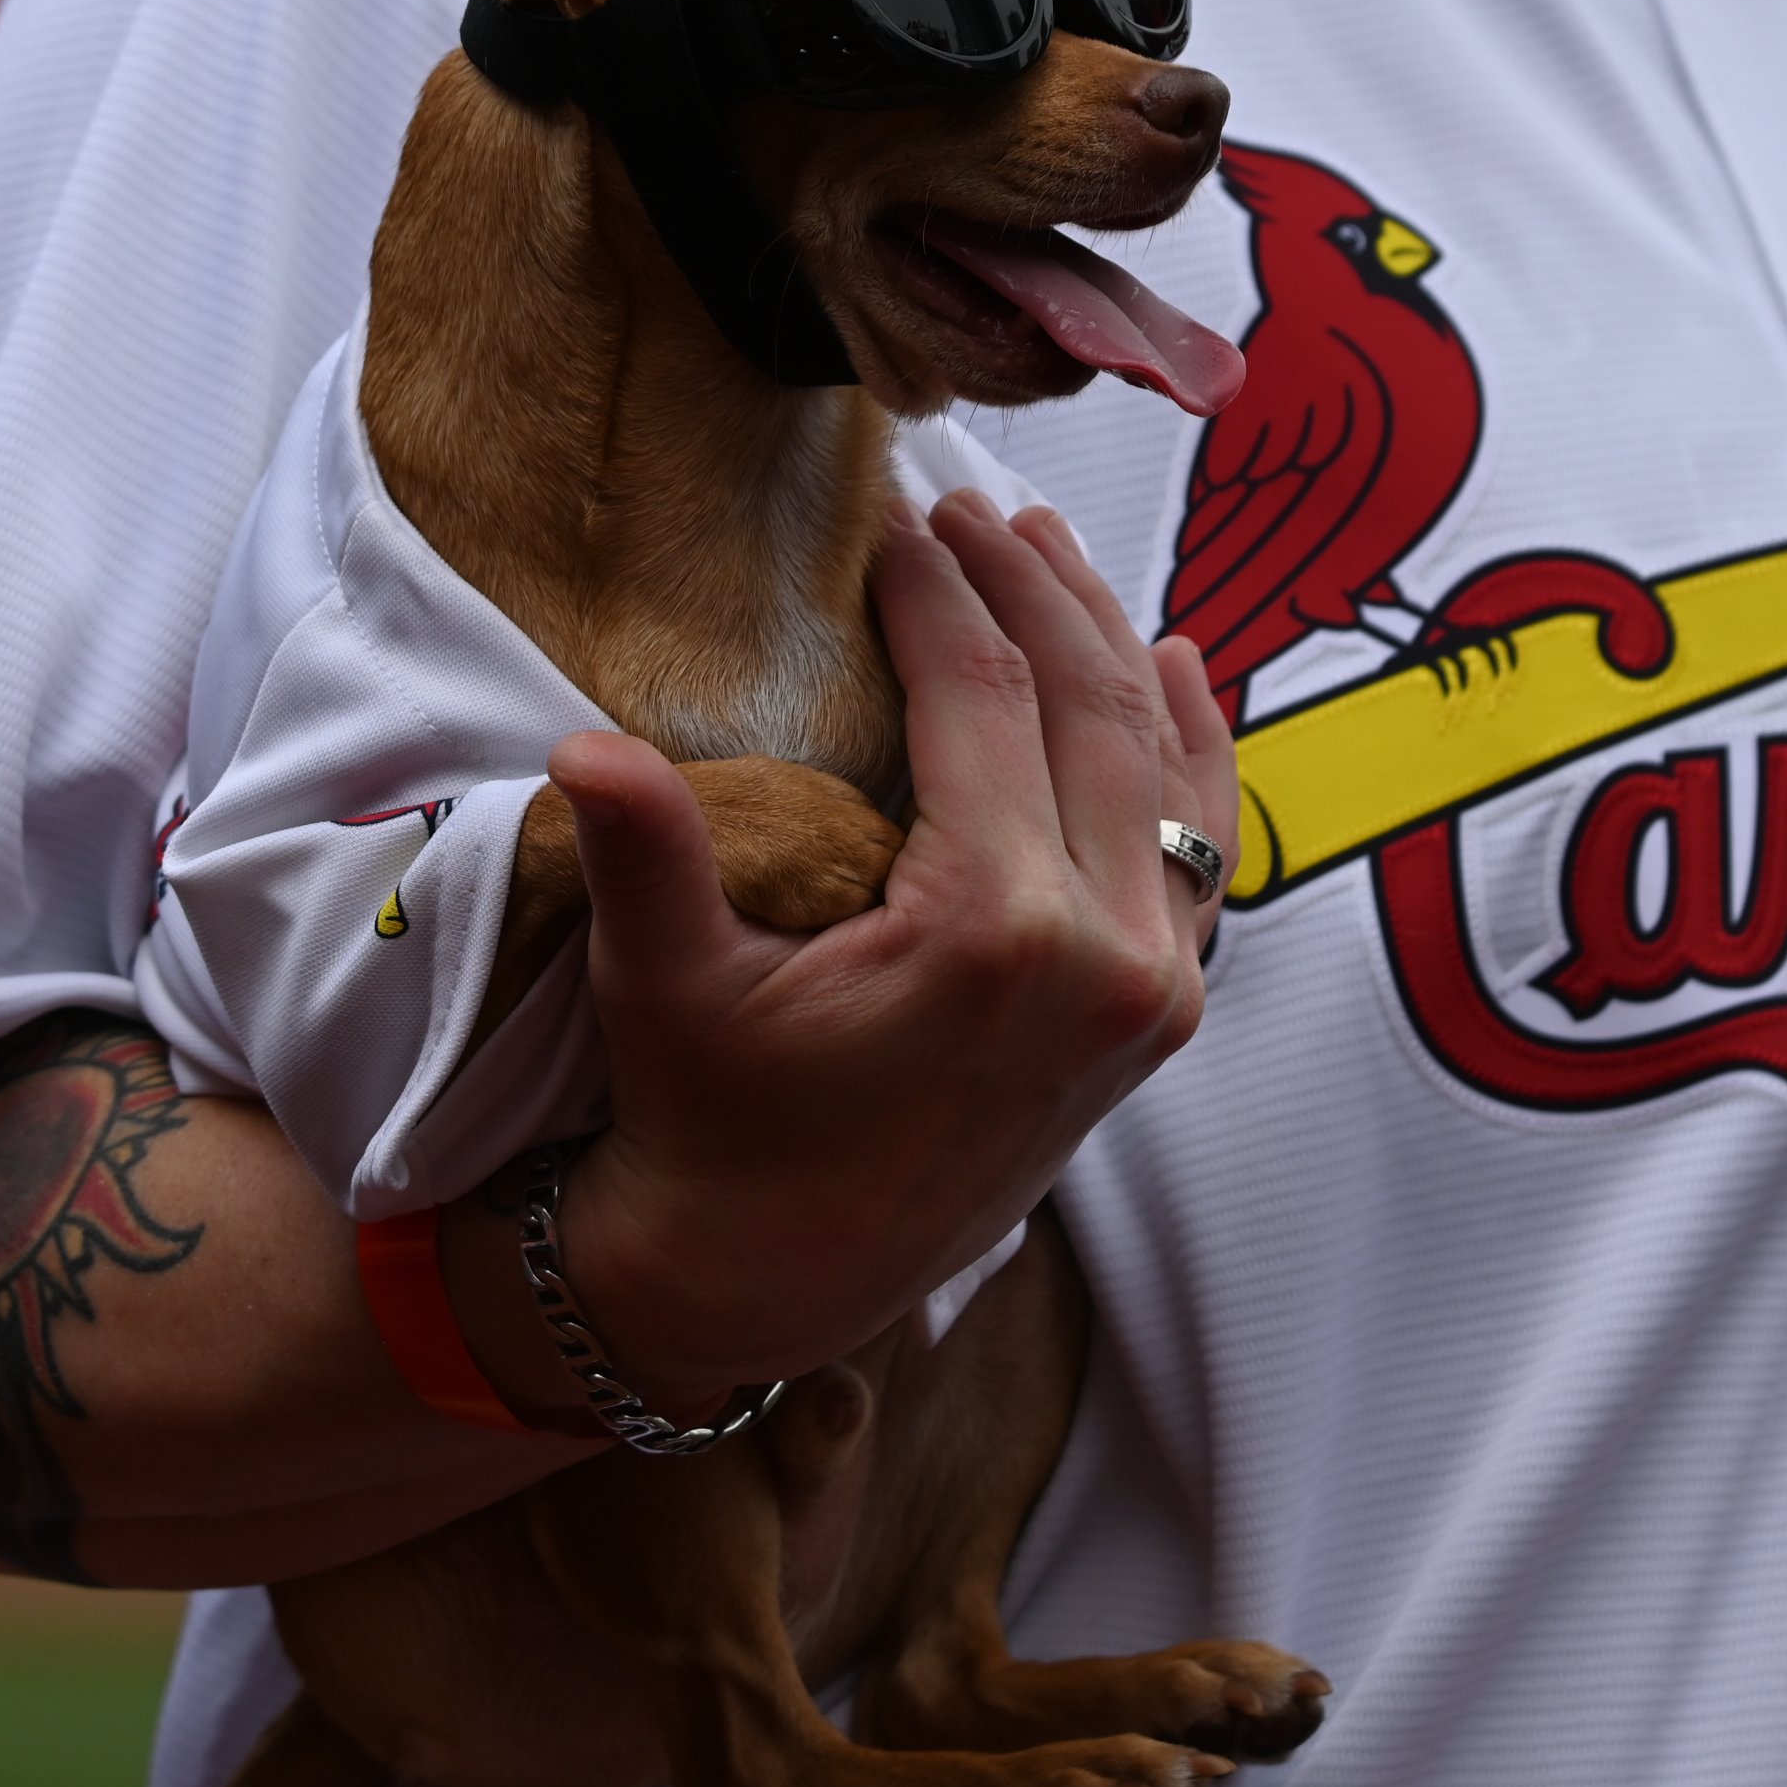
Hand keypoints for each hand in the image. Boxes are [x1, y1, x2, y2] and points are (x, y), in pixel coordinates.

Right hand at [521, 491, 1236, 1403]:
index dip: (936, 593)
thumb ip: (648, 854)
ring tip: (1049, 547)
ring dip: (1110, 642)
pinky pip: (1202, 850)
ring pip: (1159, 767)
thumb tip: (585, 744)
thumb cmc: (710, 1127)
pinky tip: (1178, 664)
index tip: (895, 519)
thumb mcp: (669, 986)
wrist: (769, 1279)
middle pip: (1091, 710)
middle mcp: (1106, 958)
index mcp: (996, 933)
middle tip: (968, 508)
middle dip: (1030, 591)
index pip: (982, 700)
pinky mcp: (1159, 1017)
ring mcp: (1152, 992)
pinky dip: (1194, 749)